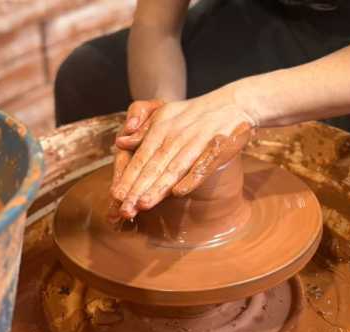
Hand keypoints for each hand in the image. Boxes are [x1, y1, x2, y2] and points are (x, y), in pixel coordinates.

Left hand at [110, 89, 255, 218]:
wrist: (233, 103)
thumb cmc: (195, 114)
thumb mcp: (165, 115)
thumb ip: (143, 130)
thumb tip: (121, 142)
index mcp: (161, 127)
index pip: (141, 157)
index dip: (128, 178)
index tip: (116, 196)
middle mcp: (176, 135)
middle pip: (153, 167)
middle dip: (137, 189)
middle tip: (124, 210)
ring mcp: (196, 141)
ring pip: (173, 169)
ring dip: (158, 188)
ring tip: (143, 204)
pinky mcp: (217, 148)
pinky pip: (202, 166)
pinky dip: (191, 179)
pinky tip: (179, 193)